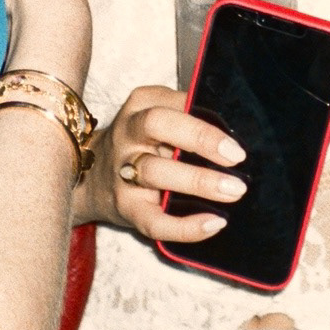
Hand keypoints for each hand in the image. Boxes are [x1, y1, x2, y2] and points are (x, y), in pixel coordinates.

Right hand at [77, 84, 248, 242]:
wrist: (91, 177)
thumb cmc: (143, 143)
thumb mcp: (158, 116)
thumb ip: (189, 115)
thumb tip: (237, 128)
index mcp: (141, 105)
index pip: (173, 102)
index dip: (205, 120)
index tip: (236, 139)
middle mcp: (127, 133)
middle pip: (158, 125)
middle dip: (200, 139)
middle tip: (237, 157)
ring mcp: (123, 171)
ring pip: (156, 172)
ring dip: (199, 181)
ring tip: (234, 190)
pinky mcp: (125, 208)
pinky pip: (154, 220)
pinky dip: (185, 227)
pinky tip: (213, 223)